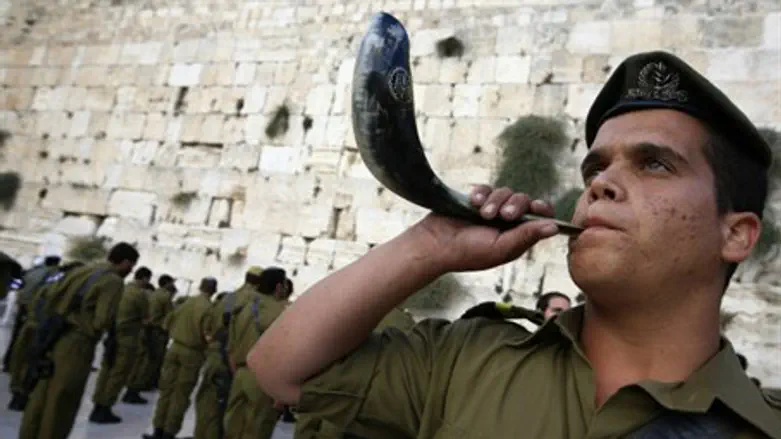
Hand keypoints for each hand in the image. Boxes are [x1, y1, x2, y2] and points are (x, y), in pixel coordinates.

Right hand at [409, 186, 559, 271]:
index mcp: (517, 236)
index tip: (537, 207)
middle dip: (515, 205)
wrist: (435, 244)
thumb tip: (554, 227)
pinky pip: (487, 188)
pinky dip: (481, 193)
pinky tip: (473, 201)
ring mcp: (491, 209)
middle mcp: (507, 221)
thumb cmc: (468, 252)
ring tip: (481, 213)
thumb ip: (527, 235)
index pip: (539, 217)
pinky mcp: (476, 199)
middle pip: (524, 200)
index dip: (542, 210)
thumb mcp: (502, 247)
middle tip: (503, 215)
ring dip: (495, 201)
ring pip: (505, 191)